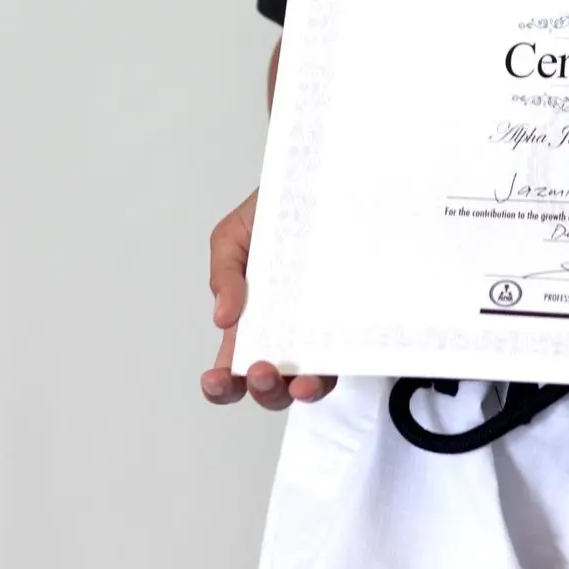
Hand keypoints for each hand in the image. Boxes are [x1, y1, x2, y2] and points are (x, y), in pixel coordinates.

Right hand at [200, 187, 337, 409]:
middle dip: (262, 388)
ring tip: (292, 379)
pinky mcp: (353, 323)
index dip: (221, 385)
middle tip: (258, 369)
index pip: (233, 365)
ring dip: (295, 389)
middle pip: (272, 386)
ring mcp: (321, 331)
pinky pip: (346, 357)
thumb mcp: (235, 235)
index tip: (215, 379)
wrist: (323, 180)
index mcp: (251, 319)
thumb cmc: (278, 210)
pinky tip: (323, 364)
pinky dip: (332, 367)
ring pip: (308, 382)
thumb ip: (223, 273)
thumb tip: (222, 318)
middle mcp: (286, 333)